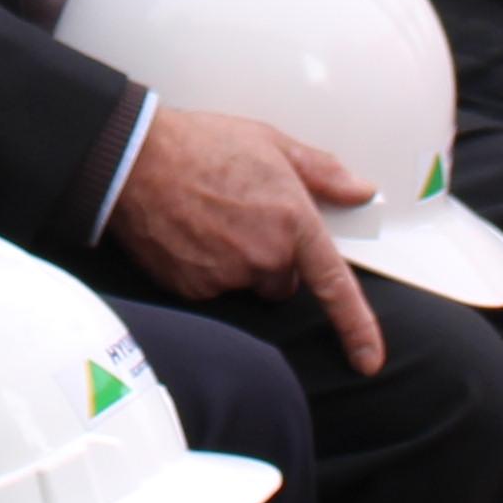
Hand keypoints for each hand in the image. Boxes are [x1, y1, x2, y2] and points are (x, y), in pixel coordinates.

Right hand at [108, 107, 383, 373]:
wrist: (133, 158)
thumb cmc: (199, 144)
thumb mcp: (270, 142)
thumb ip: (322, 172)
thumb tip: (360, 190)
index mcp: (292, 221)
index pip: (335, 287)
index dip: (357, 329)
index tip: (369, 360)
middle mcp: (264, 256)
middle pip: (283, 282)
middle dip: (270, 260)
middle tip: (242, 219)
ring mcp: (228, 276)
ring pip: (246, 285)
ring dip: (238, 265)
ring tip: (209, 221)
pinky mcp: (195, 289)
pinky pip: (212, 290)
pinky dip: (204, 271)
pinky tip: (188, 235)